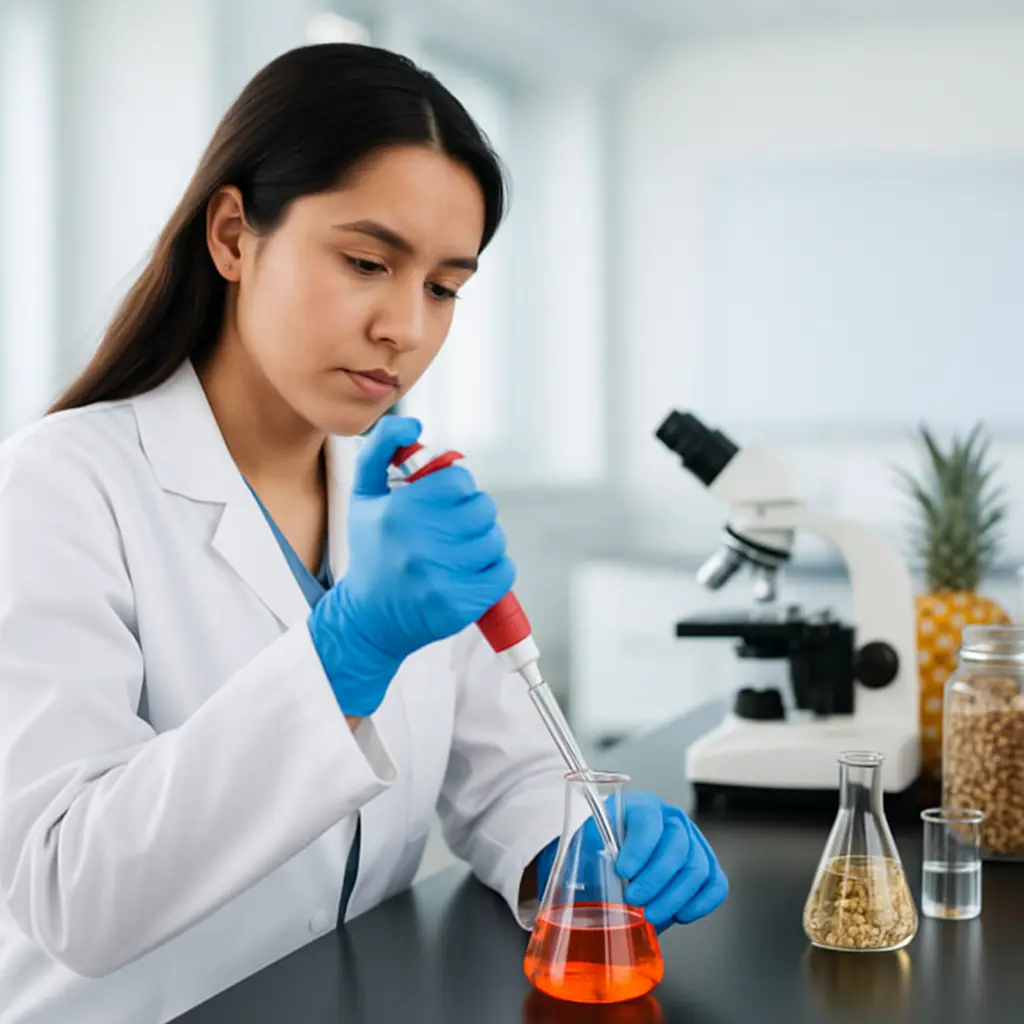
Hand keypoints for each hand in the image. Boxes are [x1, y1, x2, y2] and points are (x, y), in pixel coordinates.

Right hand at [308, 415, 514, 716]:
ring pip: (495, 539)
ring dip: (483, 543)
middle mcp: (419, 544)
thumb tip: (414, 424)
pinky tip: (467, 574)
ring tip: (457, 553)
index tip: (442, 503)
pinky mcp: (461, 605)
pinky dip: (493, 571)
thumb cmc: (373, 550)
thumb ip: (381, 448)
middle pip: (483, 508)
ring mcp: (441, 577)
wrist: (368, 618)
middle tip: (451, 529)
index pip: (459, 480)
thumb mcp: (364, 496)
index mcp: (399, 511)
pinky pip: (504, 572)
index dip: (456, 489)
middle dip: (471, 515)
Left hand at [535, 792, 727, 932]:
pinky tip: (682, 914)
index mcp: (642, 806)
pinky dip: (702, 901)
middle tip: (635, 901)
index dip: (639, 846)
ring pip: (697, 867)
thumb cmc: (597, 847)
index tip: (622, 870)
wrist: (610, 850)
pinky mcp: (705, 865)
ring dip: (675, 896)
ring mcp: (692, 842)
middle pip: (677, 847)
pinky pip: (716, 882)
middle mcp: (671, 819)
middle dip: (656, 880)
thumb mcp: (584, 844)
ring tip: (651, 914)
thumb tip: (569, 887)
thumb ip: (581, 855)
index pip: (648, 820)